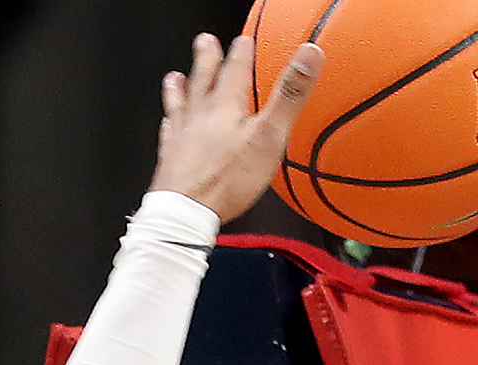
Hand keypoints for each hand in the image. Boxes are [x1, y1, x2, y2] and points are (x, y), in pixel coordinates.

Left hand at [150, 29, 321, 223]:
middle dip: (207, 58)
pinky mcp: (168, 158)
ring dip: (180, 86)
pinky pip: (167, 133)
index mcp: (226, 104)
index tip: (244, 41)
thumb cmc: (226, 178)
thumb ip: (289, 94)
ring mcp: (181, 135)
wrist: (186, 212)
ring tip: (177, 76)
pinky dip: (168, 122)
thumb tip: (310, 54)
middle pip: (203, 77)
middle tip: (206, 42)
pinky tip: (167, 123)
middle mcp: (200, 113)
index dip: (242, 51)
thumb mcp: (268, 135)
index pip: (236, 68)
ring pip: (180, 102)